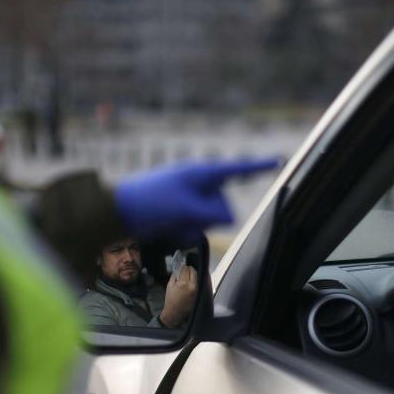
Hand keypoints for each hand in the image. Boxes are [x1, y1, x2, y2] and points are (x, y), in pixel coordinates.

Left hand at [114, 157, 279, 240]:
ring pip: (210, 219)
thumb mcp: (186, 207)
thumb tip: (229, 218)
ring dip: (194, 226)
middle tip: (183, 216)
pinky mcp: (179, 213)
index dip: (259, 167)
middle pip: (224, 205)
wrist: (115, 211)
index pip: (237, 169)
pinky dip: (184, 231)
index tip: (278, 161)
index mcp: (201, 172)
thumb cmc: (149, 202)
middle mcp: (197, 183)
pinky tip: (167, 230)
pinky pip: (195, 227)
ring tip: (170, 222)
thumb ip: (214, 212)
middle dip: (209, 216)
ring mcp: (188, 199)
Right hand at [159, 265, 197, 327]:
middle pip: (194, 272)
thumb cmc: (170, 300)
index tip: (182, 267)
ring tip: (187, 276)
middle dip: (190, 269)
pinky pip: (197, 284)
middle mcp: (192, 286)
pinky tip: (190, 283)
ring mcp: (196, 290)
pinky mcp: (198, 294)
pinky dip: (194, 282)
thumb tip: (178, 271)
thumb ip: (174, 277)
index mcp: (183, 283)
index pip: (186, 269)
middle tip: (186, 269)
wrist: (175, 312)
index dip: (183, 267)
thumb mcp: (169, 286)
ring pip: (196, 278)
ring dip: (192, 275)